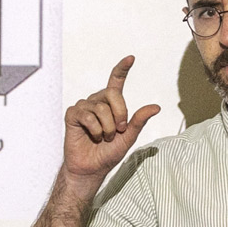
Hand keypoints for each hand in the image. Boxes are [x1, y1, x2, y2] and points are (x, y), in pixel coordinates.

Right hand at [62, 56, 161, 186]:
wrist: (92, 168)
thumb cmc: (108, 153)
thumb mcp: (128, 137)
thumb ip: (139, 121)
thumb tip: (155, 107)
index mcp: (111, 104)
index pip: (116, 81)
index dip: (122, 69)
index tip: (130, 58)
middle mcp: (97, 102)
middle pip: (112, 94)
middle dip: (120, 114)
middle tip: (119, 130)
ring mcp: (83, 107)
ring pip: (100, 108)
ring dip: (107, 128)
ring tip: (104, 138)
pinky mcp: (72, 115)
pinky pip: (87, 116)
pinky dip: (95, 130)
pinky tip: (93, 136)